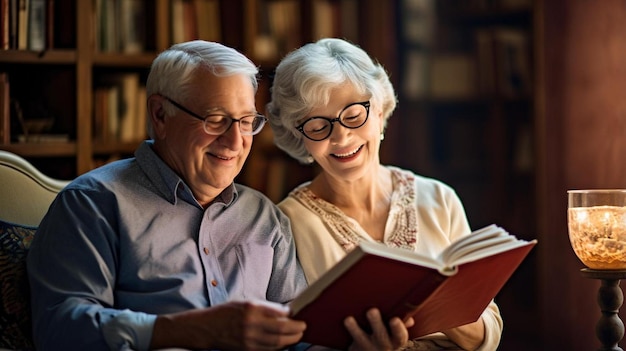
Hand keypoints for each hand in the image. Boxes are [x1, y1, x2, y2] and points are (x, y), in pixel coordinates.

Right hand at [151, 300, 305, 349]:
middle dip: (296, 331)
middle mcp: (251, 325)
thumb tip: (285, 312)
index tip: (298, 315)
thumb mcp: (245, 303)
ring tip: (297, 336)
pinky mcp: (246, 350)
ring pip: (276, 344)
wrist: (207, 328)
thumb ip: (265, 308)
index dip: (292, 317)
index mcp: (251, 309)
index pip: (279, 314)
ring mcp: (249, 340)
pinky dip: (278, 348)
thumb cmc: (226, 312)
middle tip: (303, 327)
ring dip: (290, 341)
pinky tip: (283, 344)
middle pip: (281, 331)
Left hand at [345, 308, 413, 350]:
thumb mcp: (395, 335)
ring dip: (355, 329)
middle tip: (371, 311)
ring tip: (348, 319)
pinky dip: (347, 332)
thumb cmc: (386, 339)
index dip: (398, 328)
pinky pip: (350, 345)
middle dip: (376, 323)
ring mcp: (368, 348)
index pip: (400, 336)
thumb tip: (409, 318)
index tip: (394, 318)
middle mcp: (383, 346)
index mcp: (396, 341)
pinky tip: (343, 322)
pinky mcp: (355, 350)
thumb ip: (401, 325)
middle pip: (381, 336)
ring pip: (362, 340)